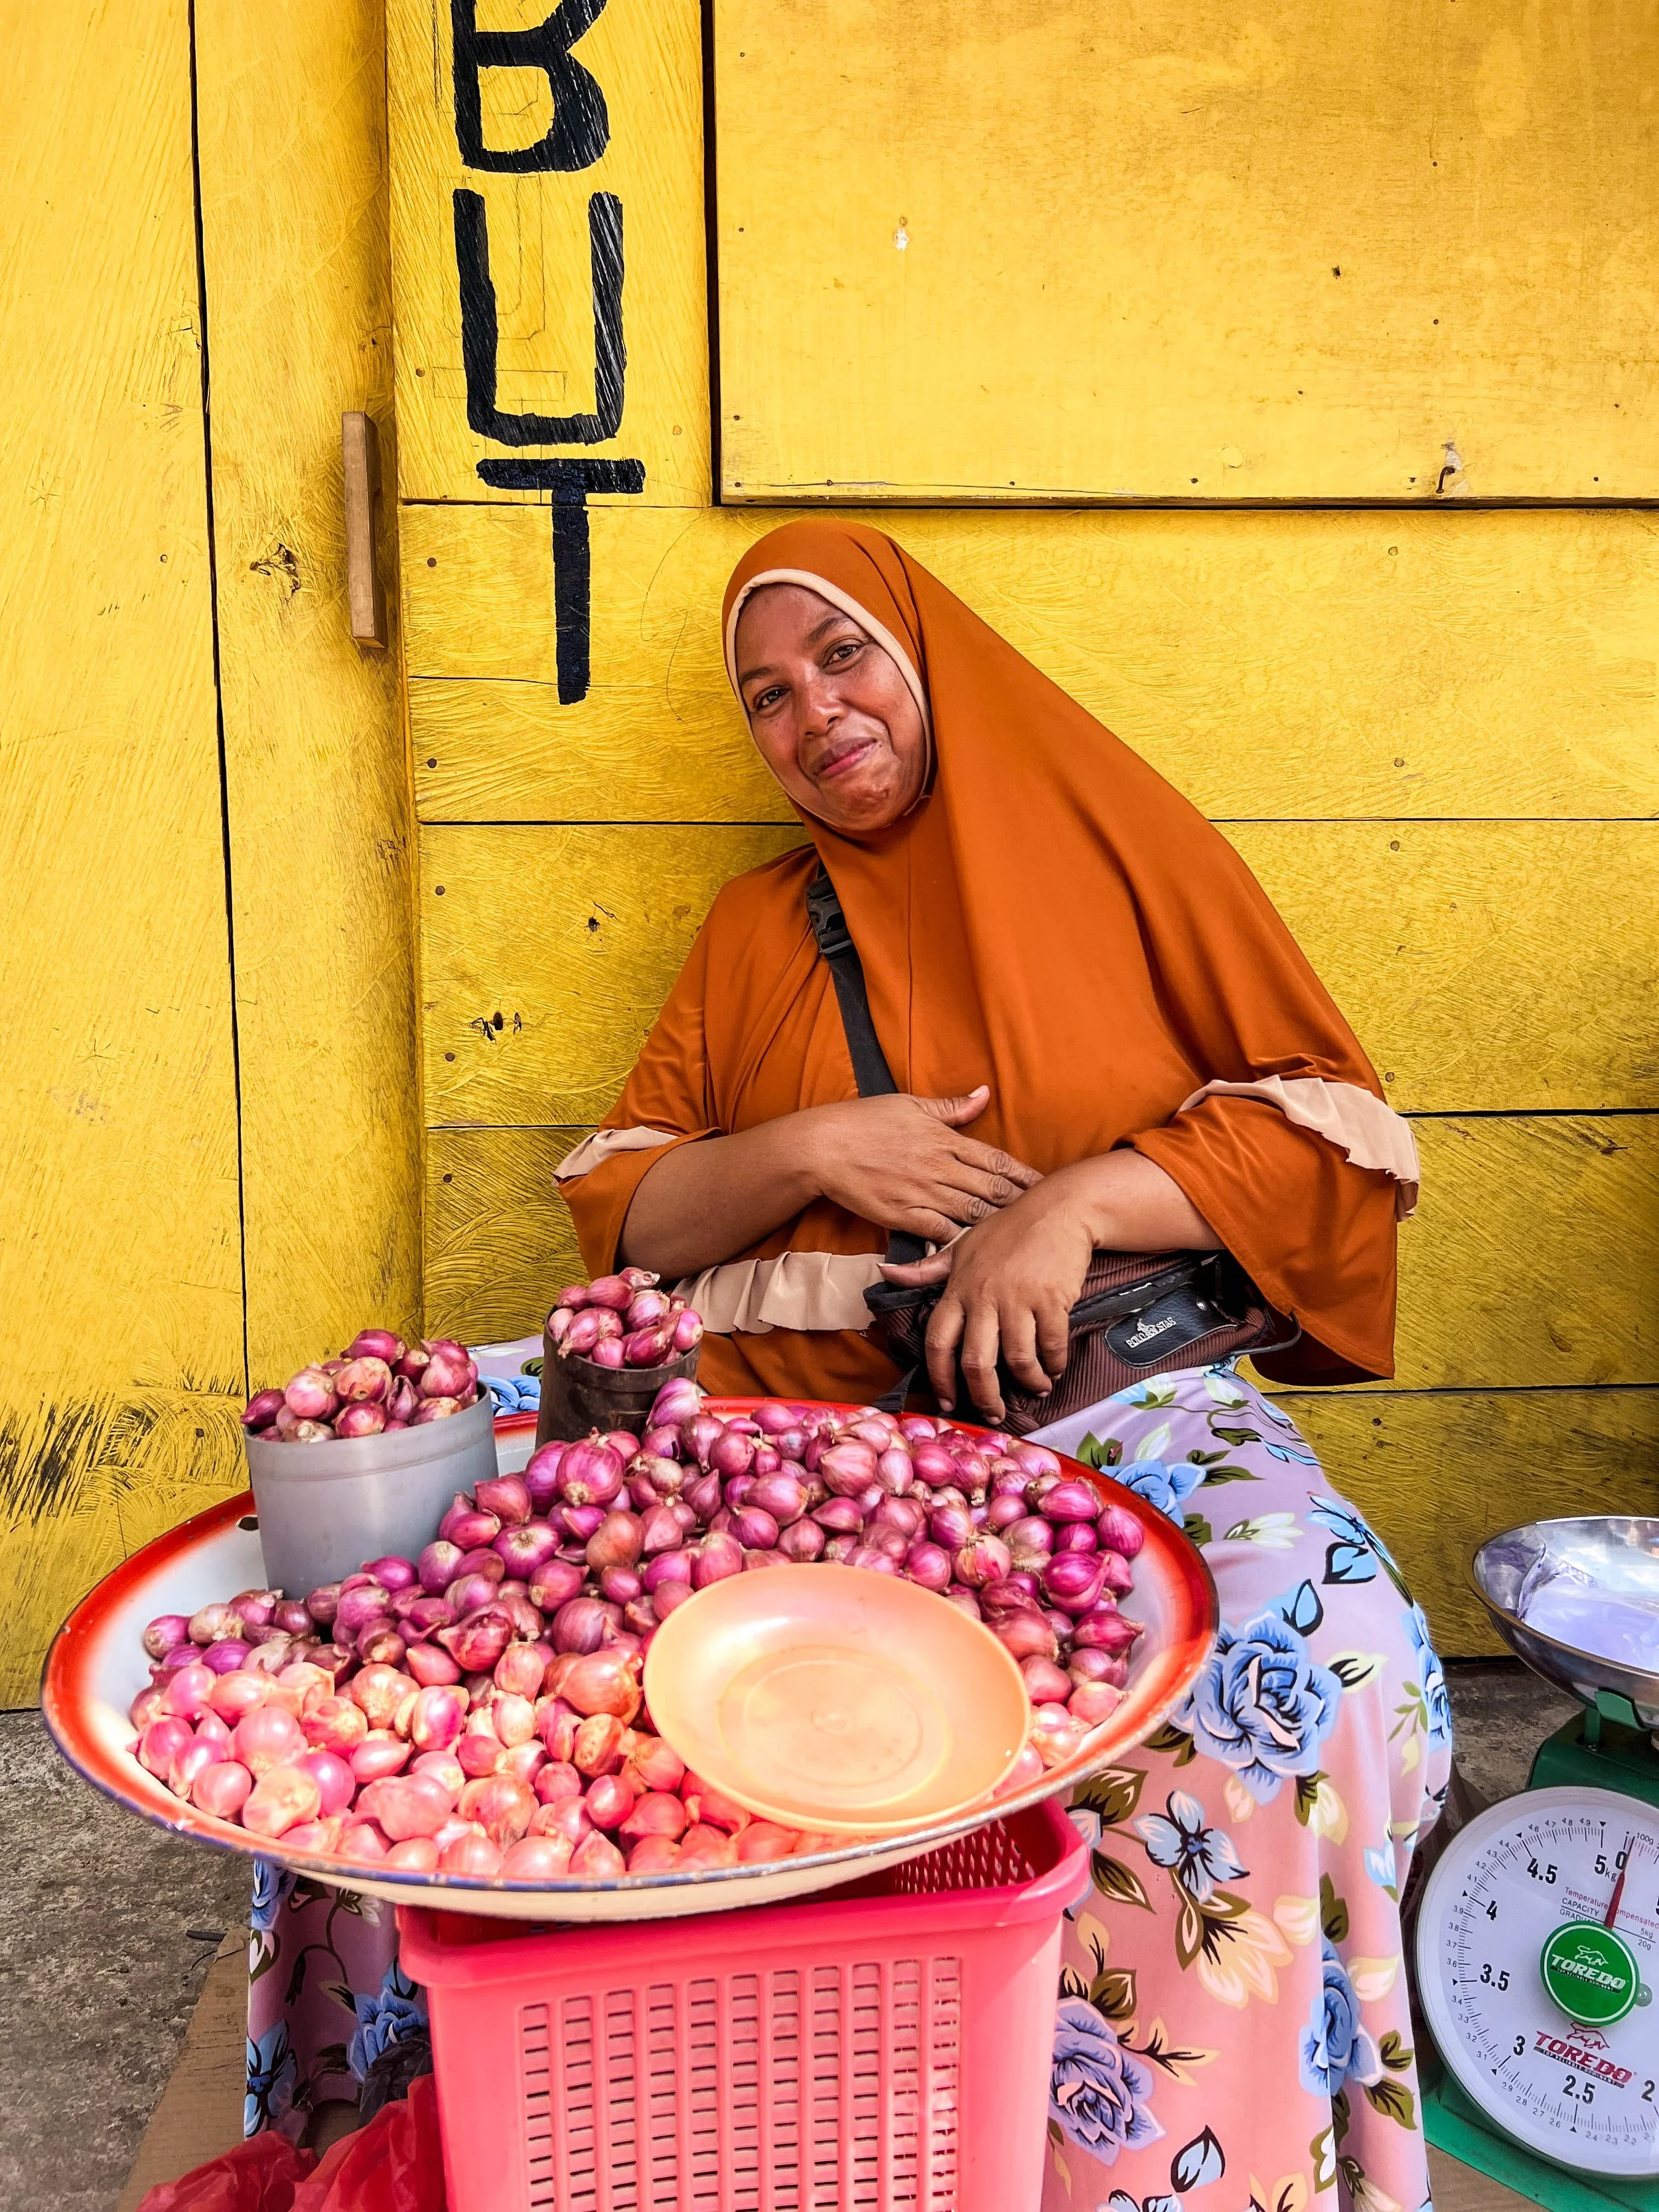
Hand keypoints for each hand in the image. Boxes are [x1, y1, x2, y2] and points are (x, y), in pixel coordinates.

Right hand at [803, 1085, 1039, 1242]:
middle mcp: (939, 1167)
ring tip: (1021, 1235)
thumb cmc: (863, 1120)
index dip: (1025, 1175)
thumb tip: (985, 1093)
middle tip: (1045, 1216)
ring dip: (998, 1224)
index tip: (1045, 1186)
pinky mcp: (903, 1215)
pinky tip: (978, 1250)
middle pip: (992, 1189)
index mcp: (944, 1139)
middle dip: (1021, 1203)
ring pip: (972, 1212)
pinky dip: (961, 1240)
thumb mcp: (910, 1104)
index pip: (997, 1160)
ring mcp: (922, 1193)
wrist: (822, 1146)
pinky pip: (941, 1232)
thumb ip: (952, 1107)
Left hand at [882, 1176, 1092, 1419]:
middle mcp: (984, 1297)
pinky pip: (1051, 1345)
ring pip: (1017, 1359)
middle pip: (975, 1362)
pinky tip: (1055, 1368)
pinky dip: (1054, 1364)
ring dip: (1029, 1382)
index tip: (946, 1400)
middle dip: (984, 1396)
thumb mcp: (962, 1245)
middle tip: (994, 1414)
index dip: (939, 1376)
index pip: (937, 1340)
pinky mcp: (1051, 1299)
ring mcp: (1018, 1299)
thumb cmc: (1009, 1229)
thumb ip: (928, 1270)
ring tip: (1037, 1388)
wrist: (1059, 1209)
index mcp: (959, 1288)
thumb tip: (886, 1272)